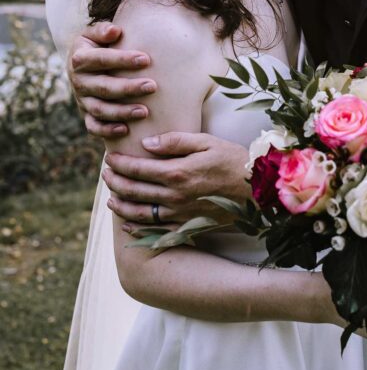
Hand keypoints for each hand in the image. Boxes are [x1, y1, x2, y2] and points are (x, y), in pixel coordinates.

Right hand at [68, 22, 156, 138]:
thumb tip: (115, 31)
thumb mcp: (94, 33)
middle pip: (103, 87)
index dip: (122, 60)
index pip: (101, 59)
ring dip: (122, 112)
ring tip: (145, 111)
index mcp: (80, 59)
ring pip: (100, 110)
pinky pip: (94, 126)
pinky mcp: (86, 114)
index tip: (146, 59)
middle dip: (128, 88)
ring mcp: (82, 100)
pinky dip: (107, 131)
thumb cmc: (97, 44)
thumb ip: (103, 30)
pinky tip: (126, 130)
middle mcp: (79, 81)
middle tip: (152, 86)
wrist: (83, 63)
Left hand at [103, 131, 249, 225]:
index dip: (120, 163)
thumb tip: (147, 144)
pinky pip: (155, 229)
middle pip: (134, 190)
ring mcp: (179, 213)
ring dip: (121, 205)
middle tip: (106, 174)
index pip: (138, 168)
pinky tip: (128, 222)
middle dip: (115, 182)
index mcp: (177, 172)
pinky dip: (137, 226)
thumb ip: (176, 141)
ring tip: (111, 199)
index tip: (110, 157)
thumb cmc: (233, 161)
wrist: (257, 192)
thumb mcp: (207, 142)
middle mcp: (174, 195)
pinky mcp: (187, 225)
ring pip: (140, 213)